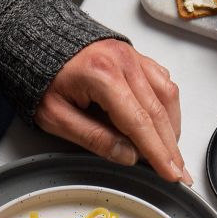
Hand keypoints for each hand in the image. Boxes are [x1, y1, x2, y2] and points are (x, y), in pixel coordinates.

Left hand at [34, 39, 191, 184]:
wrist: (37, 43)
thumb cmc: (43, 79)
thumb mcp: (56, 117)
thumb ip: (93, 138)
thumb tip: (128, 156)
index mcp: (102, 75)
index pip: (139, 122)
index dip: (157, 152)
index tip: (170, 173)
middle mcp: (123, 61)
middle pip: (158, 111)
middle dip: (171, 147)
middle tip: (179, 173)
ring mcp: (132, 56)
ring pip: (167, 95)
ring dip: (172, 128)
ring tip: (171, 154)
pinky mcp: (136, 57)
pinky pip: (162, 82)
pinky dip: (167, 107)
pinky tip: (164, 126)